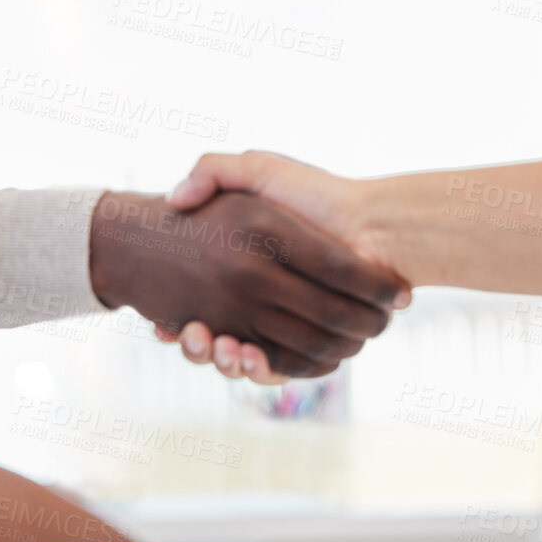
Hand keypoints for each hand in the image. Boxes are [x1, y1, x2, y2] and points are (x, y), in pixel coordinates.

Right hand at [89, 190, 401, 377]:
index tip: (162, 326)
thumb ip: (214, 171)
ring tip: (223, 348)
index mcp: (244, 272)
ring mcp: (283, 325)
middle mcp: (260, 302)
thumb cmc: (315, 192)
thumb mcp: (257, 170)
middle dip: (200, 348)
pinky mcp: (309, 345)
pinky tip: (250, 358)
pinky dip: (263, 371)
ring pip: (242, 361)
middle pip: (216, 341)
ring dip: (227, 363)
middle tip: (190, 338)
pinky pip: (280, 369)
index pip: (195, 307)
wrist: (378, 225)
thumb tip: (175, 199)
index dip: (176, 325)